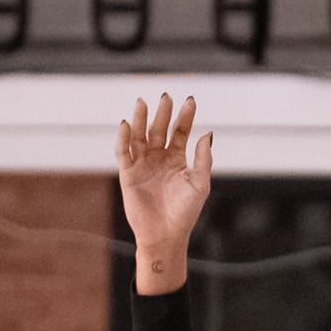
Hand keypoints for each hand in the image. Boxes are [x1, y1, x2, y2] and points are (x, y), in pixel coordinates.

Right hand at [117, 94, 215, 295]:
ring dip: (141, 119)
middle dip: (162, 113)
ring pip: (140, 136)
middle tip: (166, 96)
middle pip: (160, 129)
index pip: (180, 132)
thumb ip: (203, 158)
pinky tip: (126, 125)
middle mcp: (159, 158)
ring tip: (143, 103)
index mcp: (177, 159)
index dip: (184, 116)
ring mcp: (142, 164)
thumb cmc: (185, 212)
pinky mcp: (128, 173)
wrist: (165, 234)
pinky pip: (124, 152)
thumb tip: (207, 133)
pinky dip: (124, 138)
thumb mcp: (200, 183)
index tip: (189, 100)